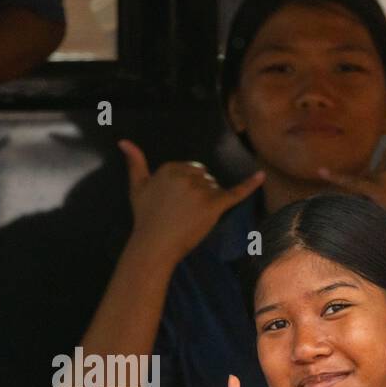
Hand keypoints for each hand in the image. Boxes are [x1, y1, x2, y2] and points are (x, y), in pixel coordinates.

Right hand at [119, 139, 263, 260]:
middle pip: (204, 177)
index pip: (189, 170)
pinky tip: (261, 176)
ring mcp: (202, 189)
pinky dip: (249, 185)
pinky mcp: (214, 205)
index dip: (185, 188)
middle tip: (181, 213)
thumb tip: (124, 141)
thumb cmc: (145, 218)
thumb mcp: (137, 187)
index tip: (173, 204)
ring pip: (214, 188)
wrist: (154, 246)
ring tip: (190, 218)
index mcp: (170, 167)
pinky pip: (235, 192)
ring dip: (208, 201)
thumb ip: (135, 162)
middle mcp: (187, 174)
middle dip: (197, 193)